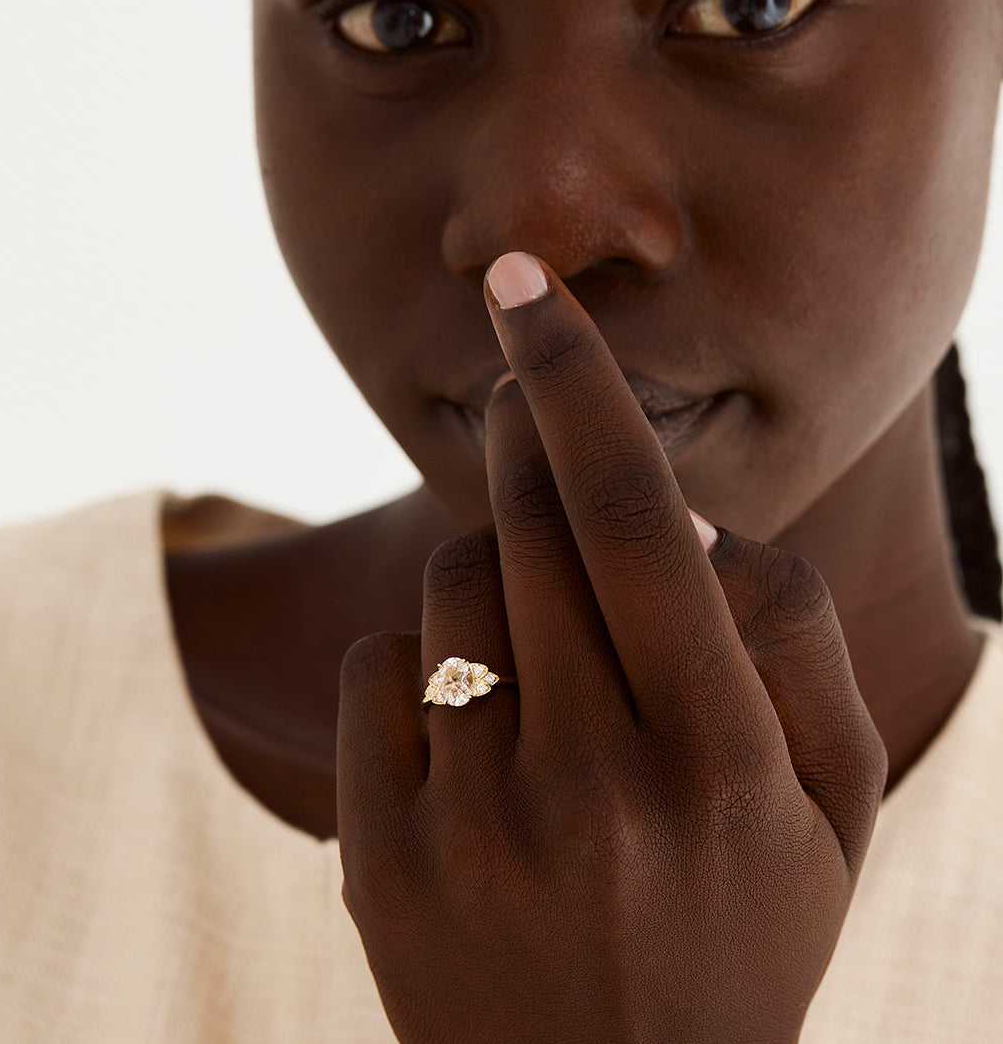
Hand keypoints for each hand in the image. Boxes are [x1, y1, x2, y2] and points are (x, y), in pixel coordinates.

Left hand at [337, 252, 886, 1043]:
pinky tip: (472, 737)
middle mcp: (593, 785)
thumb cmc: (743, 927)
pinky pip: (371, 672)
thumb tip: (682, 516)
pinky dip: (420, 666)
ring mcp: (473, 828)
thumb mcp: (834, 800)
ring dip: (493, 573)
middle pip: (528, 528)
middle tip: (527, 415)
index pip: (635, 517)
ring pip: (449, 588)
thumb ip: (792, 635)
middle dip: (524, 444)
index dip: (575, 378)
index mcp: (722, 758)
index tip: (519, 277)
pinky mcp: (378, 862)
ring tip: (539, 652)